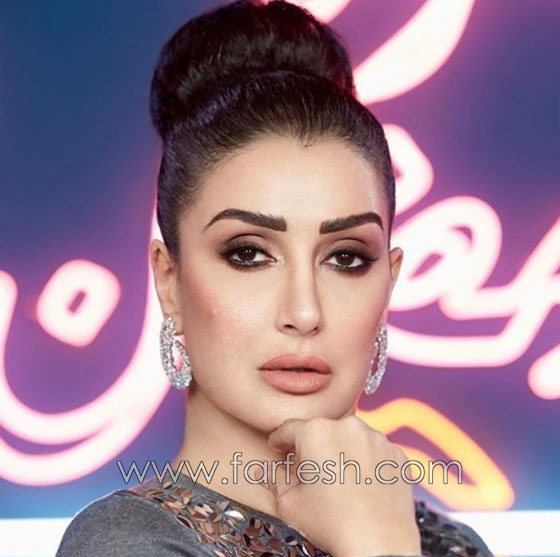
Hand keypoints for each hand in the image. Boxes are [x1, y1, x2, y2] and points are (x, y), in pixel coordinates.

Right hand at [262, 416, 421, 556]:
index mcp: (316, 432)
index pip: (290, 429)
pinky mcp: (396, 453)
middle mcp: (348, 426)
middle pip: (322, 432)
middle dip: (314, 448)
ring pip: (350, 439)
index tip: (278, 446)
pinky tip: (361, 486)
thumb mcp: (289, 502)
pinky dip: (367, 463)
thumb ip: (276, 478)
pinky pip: (374, 452)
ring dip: (342, 453)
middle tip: (310, 473)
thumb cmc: (332, 524)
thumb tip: (267, 469)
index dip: (280, 439)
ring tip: (339, 484)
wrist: (379, 545)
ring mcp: (376, 438)